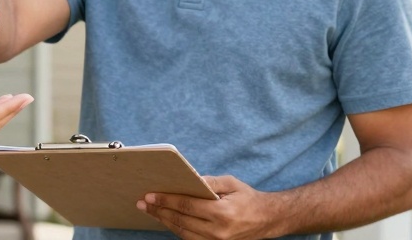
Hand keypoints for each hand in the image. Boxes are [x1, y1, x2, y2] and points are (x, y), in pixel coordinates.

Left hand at [136, 175, 277, 239]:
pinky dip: (177, 230)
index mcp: (222, 213)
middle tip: (143, 203)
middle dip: (159, 211)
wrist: (268, 220)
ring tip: (151, 212)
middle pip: (181, 221)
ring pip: (183, 233)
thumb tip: (189, 179)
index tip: (150, 196)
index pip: (186, 206)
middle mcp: (218, 232)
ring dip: (165, 222)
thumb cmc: (248, 198)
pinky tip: (167, 221)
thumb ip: (209, 182)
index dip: (166, 201)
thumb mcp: (231, 183)